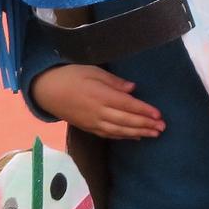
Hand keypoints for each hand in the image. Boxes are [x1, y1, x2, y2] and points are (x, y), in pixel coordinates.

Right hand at [29, 64, 163, 139]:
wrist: (46, 90)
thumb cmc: (71, 75)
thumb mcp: (93, 71)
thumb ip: (114, 82)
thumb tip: (133, 89)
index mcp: (101, 95)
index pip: (128, 105)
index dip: (144, 111)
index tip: (159, 114)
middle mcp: (98, 112)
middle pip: (126, 121)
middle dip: (146, 124)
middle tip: (162, 128)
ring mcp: (92, 122)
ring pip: (119, 130)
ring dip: (138, 133)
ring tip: (154, 134)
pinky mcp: (88, 128)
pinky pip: (108, 134)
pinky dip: (123, 137)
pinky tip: (135, 137)